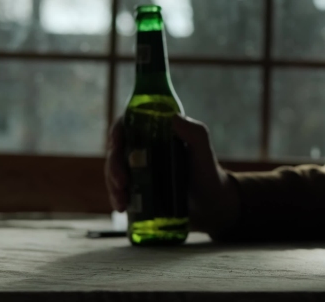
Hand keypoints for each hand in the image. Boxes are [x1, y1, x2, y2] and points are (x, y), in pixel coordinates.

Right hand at [105, 115, 240, 234]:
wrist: (211, 203)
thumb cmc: (207, 171)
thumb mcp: (203, 150)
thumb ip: (195, 132)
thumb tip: (174, 117)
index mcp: (156, 133)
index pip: (128, 125)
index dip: (117, 131)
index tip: (116, 143)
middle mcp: (143, 149)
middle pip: (117, 151)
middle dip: (113, 166)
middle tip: (122, 181)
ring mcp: (138, 170)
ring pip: (115, 172)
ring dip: (113, 185)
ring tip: (122, 201)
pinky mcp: (137, 189)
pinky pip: (120, 191)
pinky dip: (117, 198)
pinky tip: (121, 208)